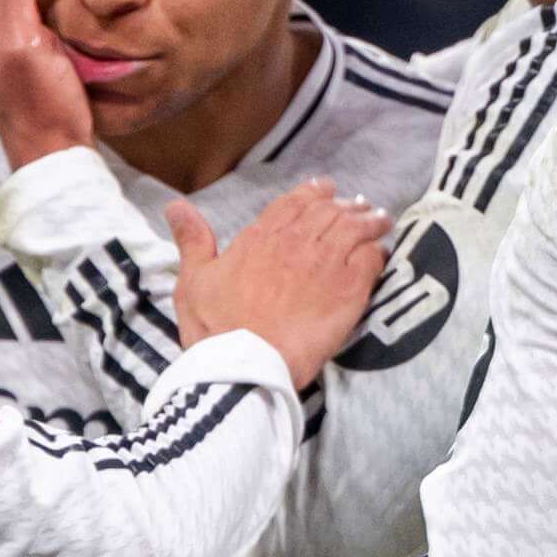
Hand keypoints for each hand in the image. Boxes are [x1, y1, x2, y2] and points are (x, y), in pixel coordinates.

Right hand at [175, 181, 390, 389]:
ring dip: (369, 221)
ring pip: (355, 228)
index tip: (324, 189)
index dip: (312, 193)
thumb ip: (193, 241)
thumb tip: (175, 206)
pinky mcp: (349, 290)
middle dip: (346, 206)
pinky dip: (378, 252)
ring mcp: (326, 263)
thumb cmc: (215, 329)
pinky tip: (382, 253)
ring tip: (380, 221)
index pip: (293, 202)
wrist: (246, 366)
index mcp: (260, 236)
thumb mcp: (193, 281)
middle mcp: (296, 242)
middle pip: (329, 211)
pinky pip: (371, 259)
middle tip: (360, 207)